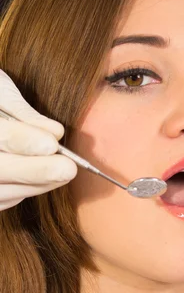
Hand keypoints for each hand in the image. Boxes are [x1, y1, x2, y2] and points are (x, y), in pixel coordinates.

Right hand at [0, 68, 76, 210]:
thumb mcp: (0, 92)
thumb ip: (23, 113)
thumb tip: (55, 134)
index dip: (21, 140)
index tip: (52, 144)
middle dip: (34, 171)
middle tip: (68, 168)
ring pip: (0, 192)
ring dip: (36, 184)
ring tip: (64, 172)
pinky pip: (1, 200)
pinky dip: (24, 191)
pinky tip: (43, 179)